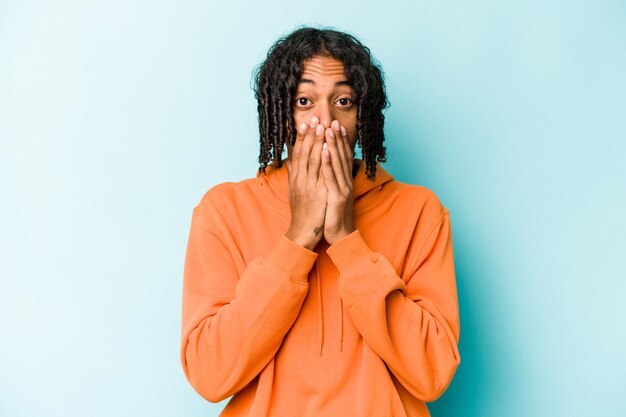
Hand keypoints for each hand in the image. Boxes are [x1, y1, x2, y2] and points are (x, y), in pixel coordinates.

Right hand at [284, 116, 327, 250]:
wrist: (302, 232)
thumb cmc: (302, 212)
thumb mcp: (295, 191)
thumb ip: (293, 174)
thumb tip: (289, 160)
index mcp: (295, 178)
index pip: (297, 153)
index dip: (301, 137)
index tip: (305, 122)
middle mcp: (299, 180)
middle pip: (304, 152)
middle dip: (309, 134)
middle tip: (314, 117)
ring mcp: (307, 186)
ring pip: (312, 160)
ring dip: (317, 142)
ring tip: (322, 126)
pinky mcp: (316, 194)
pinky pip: (320, 174)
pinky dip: (322, 160)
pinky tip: (326, 148)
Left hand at [321, 120, 355, 244]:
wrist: (339, 235)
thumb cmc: (333, 214)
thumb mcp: (330, 194)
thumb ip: (328, 179)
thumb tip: (323, 166)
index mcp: (343, 181)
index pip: (342, 156)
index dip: (340, 140)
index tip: (335, 125)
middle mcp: (345, 182)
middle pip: (341, 156)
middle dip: (336, 137)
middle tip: (332, 120)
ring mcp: (342, 188)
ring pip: (337, 163)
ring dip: (333, 144)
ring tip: (328, 129)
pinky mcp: (337, 197)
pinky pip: (331, 177)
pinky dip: (328, 163)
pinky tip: (325, 151)